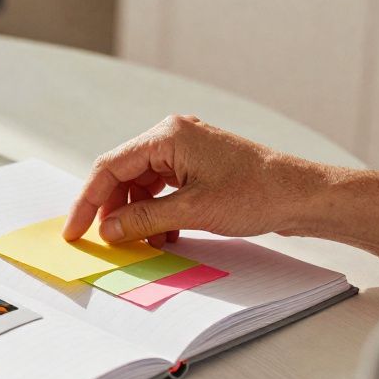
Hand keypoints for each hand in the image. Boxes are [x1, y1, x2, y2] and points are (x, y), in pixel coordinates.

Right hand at [63, 115, 327, 246]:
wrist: (303, 195)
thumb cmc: (257, 194)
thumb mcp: (192, 211)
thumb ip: (143, 220)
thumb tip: (108, 230)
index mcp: (168, 135)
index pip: (110, 167)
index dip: (88, 201)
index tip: (75, 229)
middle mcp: (173, 136)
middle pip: (124, 174)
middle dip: (113, 209)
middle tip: (105, 240)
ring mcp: (186, 150)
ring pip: (142, 184)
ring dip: (137, 215)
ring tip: (141, 242)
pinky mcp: (198, 166)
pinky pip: (163, 188)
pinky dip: (157, 212)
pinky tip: (163, 235)